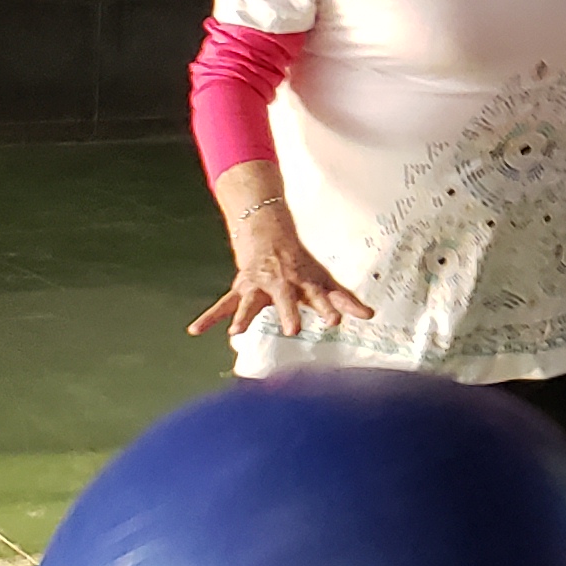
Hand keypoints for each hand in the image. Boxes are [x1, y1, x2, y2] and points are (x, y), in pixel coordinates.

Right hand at [188, 201, 375, 341]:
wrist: (267, 233)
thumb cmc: (300, 264)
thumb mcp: (325, 280)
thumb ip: (346, 300)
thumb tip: (371, 316)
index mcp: (304, 282)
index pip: (320, 296)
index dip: (328, 307)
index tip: (336, 321)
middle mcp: (280, 283)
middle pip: (285, 298)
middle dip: (288, 312)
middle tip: (293, 330)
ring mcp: (257, 286)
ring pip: (249, 302)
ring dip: (243, 316)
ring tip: (235, 333)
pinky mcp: (240, 289)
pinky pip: (223, 304)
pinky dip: (209, 317)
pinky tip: (195, 330)